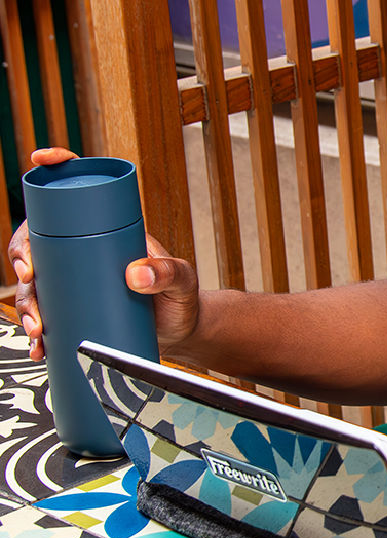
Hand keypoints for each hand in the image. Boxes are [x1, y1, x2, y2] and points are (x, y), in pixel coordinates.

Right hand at [10, 148, 199, 356]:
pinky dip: (38, 333)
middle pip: (38, 241)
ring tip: (38, 327)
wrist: (183, 331)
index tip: (43, 160)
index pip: (78, 192)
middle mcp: (85, 253)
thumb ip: (168, 274)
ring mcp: (77, 282)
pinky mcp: (76, 310)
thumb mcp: (182, 282)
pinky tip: (38, 347)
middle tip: (30, 278)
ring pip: (35, 285)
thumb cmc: (184, 300)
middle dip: (22, 256)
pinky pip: (47, 317)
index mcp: (109, 232)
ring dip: (27, 304)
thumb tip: (136, 274)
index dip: (58, 170)